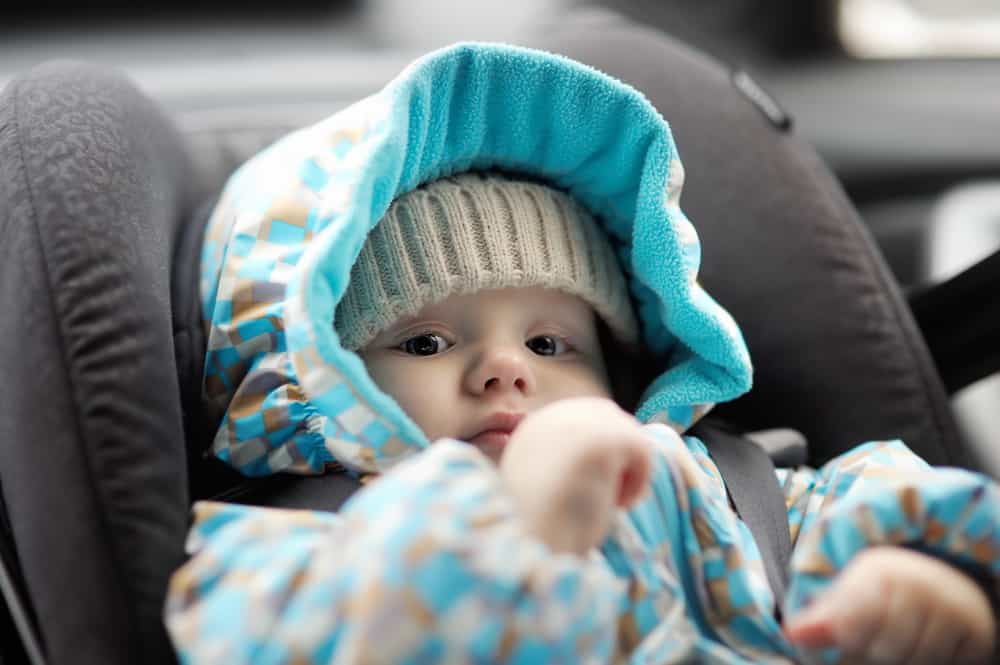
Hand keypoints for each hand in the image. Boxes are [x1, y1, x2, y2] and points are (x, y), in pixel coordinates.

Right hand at [499, 397, 651, 555]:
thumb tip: (606, 461)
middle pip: (608, 416)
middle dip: (618, 453)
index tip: (591, 491)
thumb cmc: (538, 531)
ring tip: (612, 503)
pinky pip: (641, 449)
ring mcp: (577, 422)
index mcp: (535, 428)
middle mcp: (552, 416)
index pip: (582, 421)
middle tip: (610, 497)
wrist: (528, 546)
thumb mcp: (545, 484)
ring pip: (626, 431)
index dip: (599, 454)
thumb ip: (564, 461)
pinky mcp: (603, 438)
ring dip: (627, 468)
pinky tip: (618, 505)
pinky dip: (638, 480)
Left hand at [784, 546, 995, 664]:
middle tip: (870, 644)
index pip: (854, 627)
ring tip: (891, 645)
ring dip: (898, 662)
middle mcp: (922, 587)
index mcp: (881, 573)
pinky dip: (927, 664)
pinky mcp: (977, 634)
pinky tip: (918, 648)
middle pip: (885, 652)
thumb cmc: (884, 587)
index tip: (846, 640)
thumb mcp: (849, 589)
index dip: (846, 640)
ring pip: (914, 662)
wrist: (944, 576)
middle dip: (870, 654)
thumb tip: (793, 634)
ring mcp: (953, 611)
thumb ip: (821, 615)